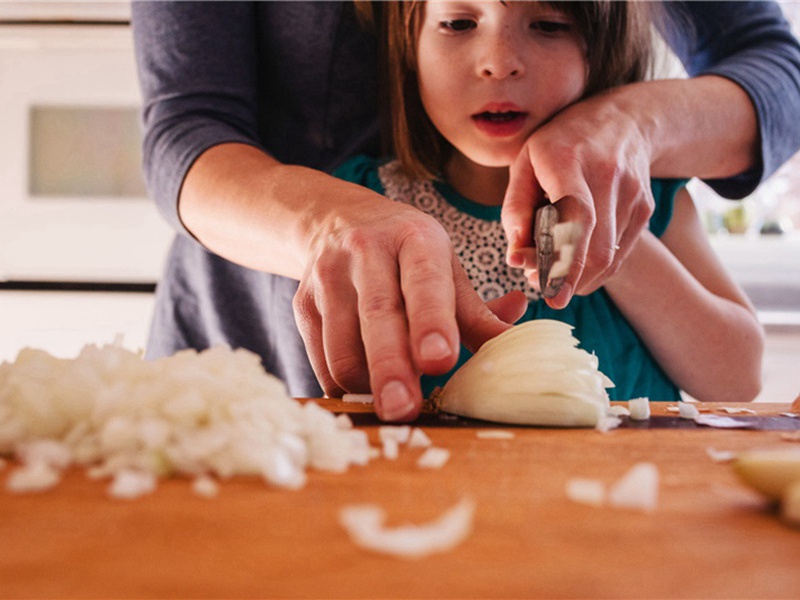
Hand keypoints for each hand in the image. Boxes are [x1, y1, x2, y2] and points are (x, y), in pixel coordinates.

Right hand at [293, 194, 522, 421]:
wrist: (334, 221)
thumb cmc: (404, 253)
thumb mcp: (445, 269)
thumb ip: (479, 313)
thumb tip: (518, 342)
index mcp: (415, 239)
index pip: (424, 281)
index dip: (431, 322)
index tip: (439, 362)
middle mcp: (366, 251)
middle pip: (377, 316)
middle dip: (391, 368)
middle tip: (405, 410)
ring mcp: (328, 277)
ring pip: (343, 346)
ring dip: (369, 384)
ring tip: (392, 396)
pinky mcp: (301, 304)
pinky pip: (321, 361)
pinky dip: (344, 385)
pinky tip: (364, 388)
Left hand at [502, 91, 654, 307]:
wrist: (623, 120)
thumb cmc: (559, 145)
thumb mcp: (525, 164)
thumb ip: (515, 210)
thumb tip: (516, 257)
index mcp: (569, 160)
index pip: (575, 216)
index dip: (565, 259)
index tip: (548, 290)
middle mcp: (607, 175)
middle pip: (595, 248)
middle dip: (567, 280)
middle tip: (544, 288)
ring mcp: (632, 193)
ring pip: (609, 258)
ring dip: (579, 278)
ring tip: (556, 272)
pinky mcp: (646, 208)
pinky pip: (619, 255)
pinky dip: (596, 269)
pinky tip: (579, 261)